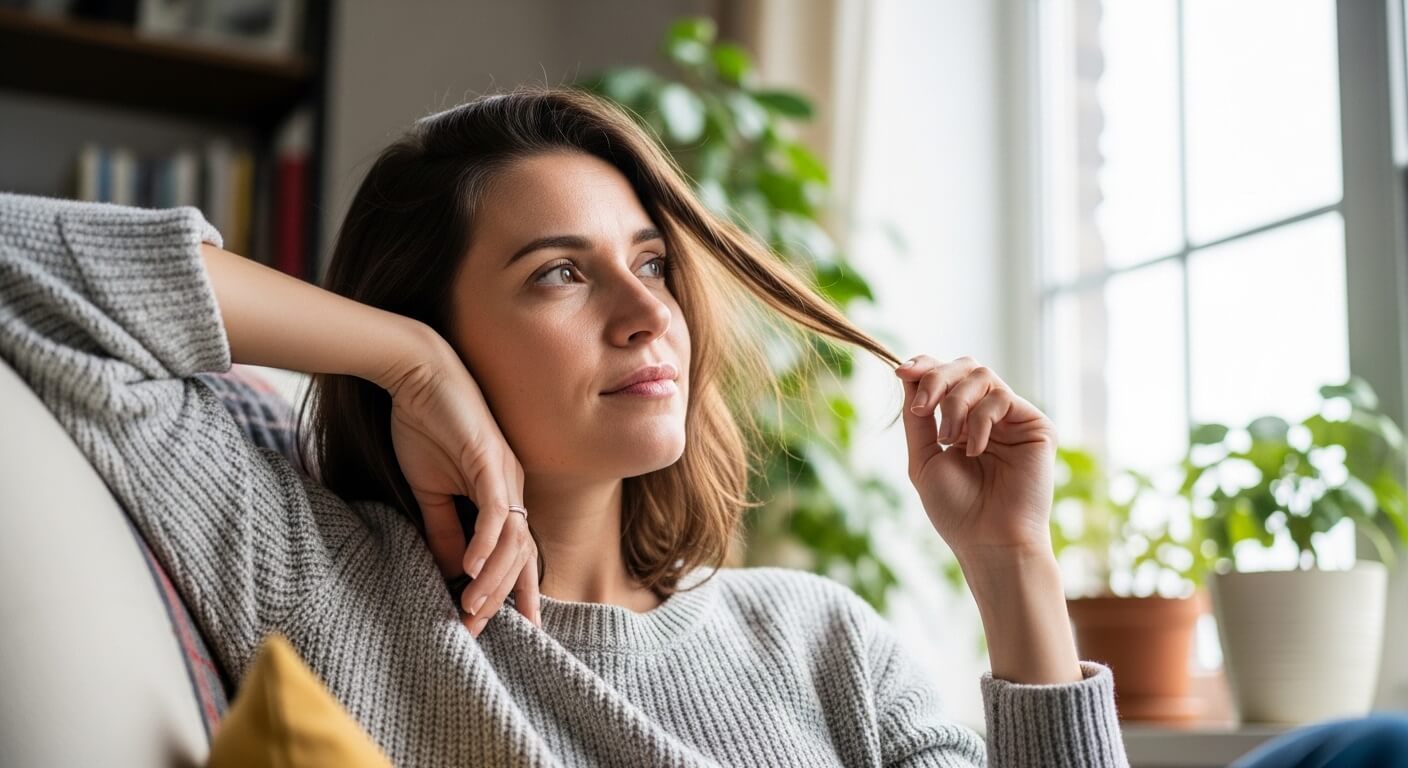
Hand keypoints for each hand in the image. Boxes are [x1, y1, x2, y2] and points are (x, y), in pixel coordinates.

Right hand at [381, 334, 539, 638]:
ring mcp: (505, 473)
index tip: (503, 626)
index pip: (516, 550)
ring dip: (492, 579)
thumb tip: (449, 569)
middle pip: (521, 552)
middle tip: (480, 630)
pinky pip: (494, 510)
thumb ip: (443, 527)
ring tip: (472, 610)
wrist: (416, 373)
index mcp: (501, 492)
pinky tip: (468, 569)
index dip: (512, 588)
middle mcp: (512, 486)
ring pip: (511, 539)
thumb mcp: (430, 489)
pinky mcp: (489, 459)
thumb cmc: (425, 423)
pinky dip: (485, 542)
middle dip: (503, 596)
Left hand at [894, 355, 1057, 560]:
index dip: (925, 366)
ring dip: (955, 403)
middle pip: (964, 366)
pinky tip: (974, 450)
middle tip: (923, 408)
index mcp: (962, 423)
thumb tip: (906, 373)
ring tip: (947, 439)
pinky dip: (979, 420)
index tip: (901, 372)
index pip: (947, 378)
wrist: (989, 541)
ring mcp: (1014, 420)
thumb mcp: (923, 458)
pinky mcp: (1036, 426)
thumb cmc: (956, 510)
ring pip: (982, 375)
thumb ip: (917, 417)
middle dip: (937, 379)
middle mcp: (989, 416)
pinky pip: (1001, 398)